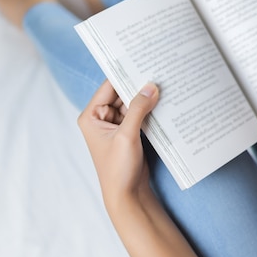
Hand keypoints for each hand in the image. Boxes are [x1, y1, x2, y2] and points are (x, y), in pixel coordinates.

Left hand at [77, 80, 158, 211]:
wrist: (127, 195)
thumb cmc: (118, 169)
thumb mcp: (126, 136)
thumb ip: (137, 109)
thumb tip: (150, 87)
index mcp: (91, 116)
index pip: (108, 87)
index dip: (124, 74)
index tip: (141, 62)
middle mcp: (102, 119)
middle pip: (122, 94)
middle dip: (138, 86)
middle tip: (158, 72)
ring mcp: (117, 126)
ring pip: (133, 104)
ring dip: (146, 98)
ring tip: (164, 85)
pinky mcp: (130, 133)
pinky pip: (140, 115)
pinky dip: (150, 110)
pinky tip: (164, 103)